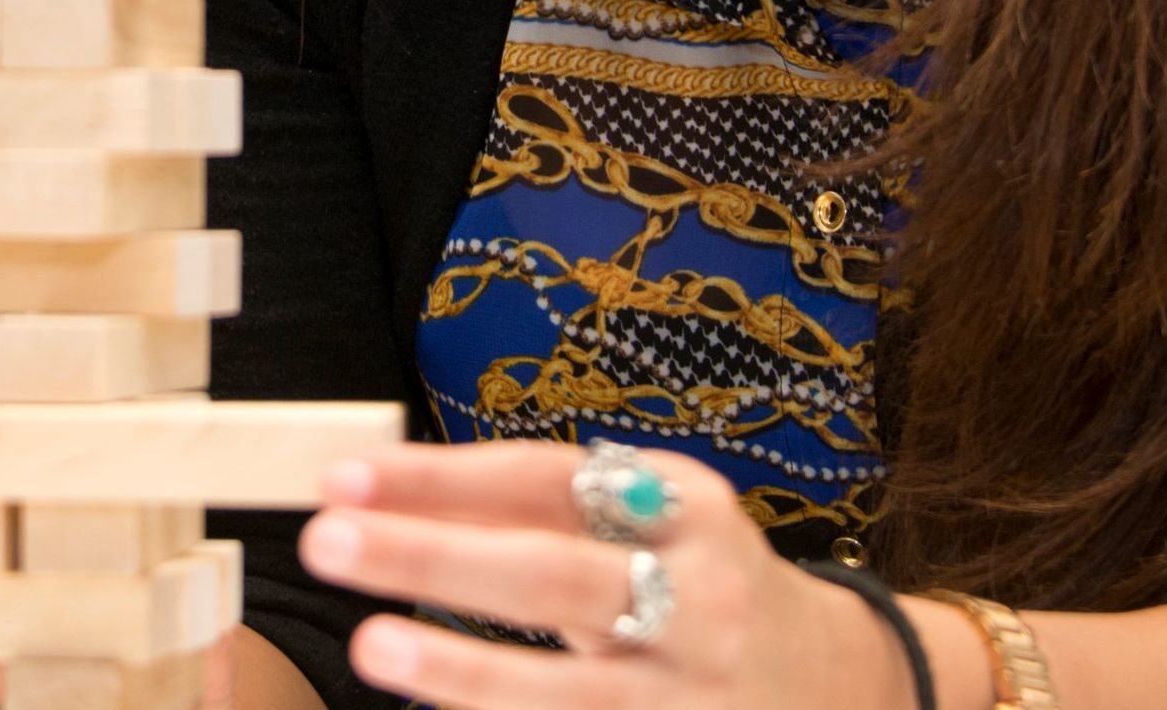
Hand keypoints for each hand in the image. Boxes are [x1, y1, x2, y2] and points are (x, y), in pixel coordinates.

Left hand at [294, 442, 916, 709]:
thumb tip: (383, 492)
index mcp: (685, 507)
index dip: (440, 476)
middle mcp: (696, 596)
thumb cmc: (700, 584)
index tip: (342, 476)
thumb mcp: (649, 521)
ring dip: (462, 670)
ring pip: (570, 688)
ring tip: (371, 644)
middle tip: (329, 539)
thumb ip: (538, 509)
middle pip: (552, 573)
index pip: (544, 481)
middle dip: (436, 554)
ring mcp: (692, 691)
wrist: (837, 683)